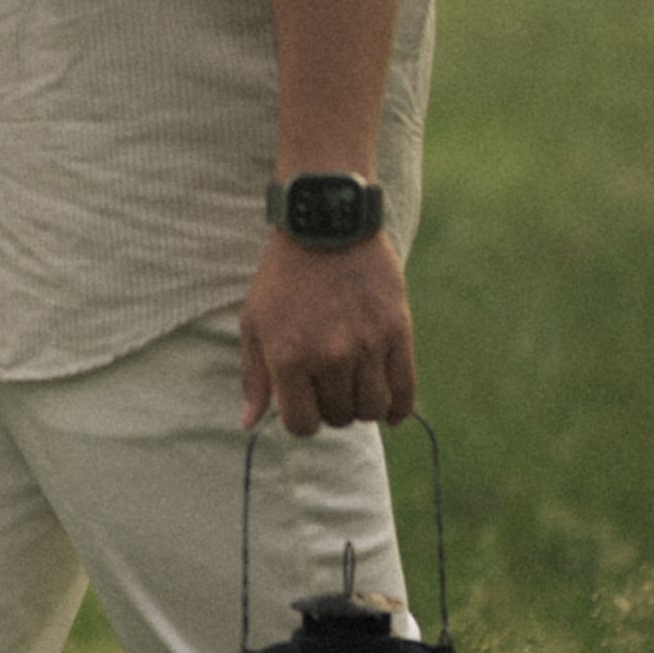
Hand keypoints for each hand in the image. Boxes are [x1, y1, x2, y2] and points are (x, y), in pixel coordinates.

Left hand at [240, 232, 415, 435]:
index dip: (301, 423)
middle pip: (338, 417)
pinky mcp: (397, 332)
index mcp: (289, 358)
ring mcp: (367, 346)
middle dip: (329, 412)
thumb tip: (248, 423)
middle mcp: (330, 357)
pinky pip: (405, 388)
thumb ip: (254, 377)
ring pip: (371, 407)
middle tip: (326, 392)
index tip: (302, 408)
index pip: (301, 423)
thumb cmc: (282, 278)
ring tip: (352, 391)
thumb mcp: (254, 323)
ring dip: (361, 408)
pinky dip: (399, 408)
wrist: (326, 228)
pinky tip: (391, 413)